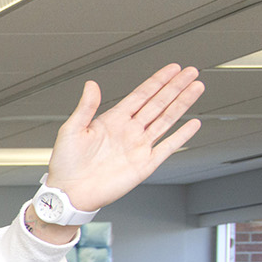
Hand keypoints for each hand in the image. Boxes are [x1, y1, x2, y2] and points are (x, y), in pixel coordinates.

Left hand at [44, 64, 203, 213]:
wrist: (69, 193)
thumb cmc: (66, 164)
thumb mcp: (71, 130)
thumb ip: (85, 107)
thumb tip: (91, 85)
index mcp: (112, 121)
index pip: (141, 95)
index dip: (158, 81)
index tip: (172, 69)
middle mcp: (129, 131)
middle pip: (158, 103)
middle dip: (175, 87)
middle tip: (191, 72)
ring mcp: (138, 147)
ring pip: (166, 120)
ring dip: (182, 104)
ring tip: (196, 88)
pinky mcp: (144, 164)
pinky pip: (167, 147)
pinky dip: (181, 136)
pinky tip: (193, 124)